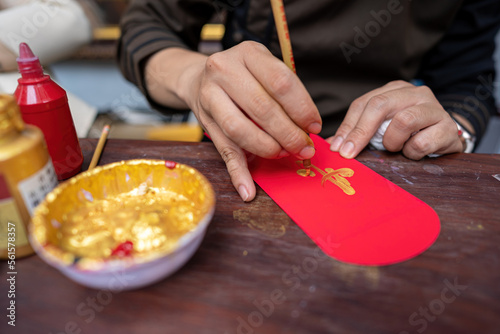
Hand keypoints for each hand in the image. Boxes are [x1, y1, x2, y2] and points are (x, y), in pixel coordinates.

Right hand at [177, 41, 321, 200]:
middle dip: (289, 133)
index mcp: (248, 53)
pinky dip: (237, 174)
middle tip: (304, 148)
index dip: (302, 109)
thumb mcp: (263, 68)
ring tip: (283, 154)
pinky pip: (223, 151)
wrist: (197, 78)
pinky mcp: (204, 122)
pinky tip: (248, 191)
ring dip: (268, 149)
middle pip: (263, 108)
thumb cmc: (242, 76)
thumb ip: (284, 93)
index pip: (281, 83)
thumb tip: (309, 129)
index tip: (314, 126)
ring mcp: (210, 97)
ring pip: (241, 130)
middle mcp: (224, 70)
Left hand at [327, 80, 463, 159]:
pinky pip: (421, 142)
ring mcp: (434, 107)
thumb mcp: (381, 130)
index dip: (347, 126)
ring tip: (396, 148)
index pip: (363, 103)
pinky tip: (414, 153)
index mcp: (394, 90)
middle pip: (379, 105)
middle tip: (350, 153)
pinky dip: (412, 153)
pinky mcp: (448, 127)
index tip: (336, 147)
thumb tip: (331, 145)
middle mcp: (415, 92)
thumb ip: (358, 134)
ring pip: (403, 121)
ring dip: (392, 142)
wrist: (447, 140)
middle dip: (360, 132)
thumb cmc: (409, 135)